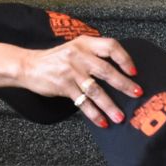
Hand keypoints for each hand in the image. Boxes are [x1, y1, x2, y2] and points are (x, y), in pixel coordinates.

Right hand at [18, 35, 139, 125]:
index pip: (111, 46)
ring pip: (95, 90)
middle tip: (136, 94)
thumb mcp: (75, 48)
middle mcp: (79, 56)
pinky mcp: (63, 86)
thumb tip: (119, 70)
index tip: (134, 71)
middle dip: (124, 84)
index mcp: (85, 44)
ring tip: (120, 116)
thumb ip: (93, 54)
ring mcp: (71, 71)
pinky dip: (93, 113)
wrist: (28, 66)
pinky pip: (82, 102)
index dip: (124, 58)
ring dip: (109, 105)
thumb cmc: (56, 59)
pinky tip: (102, 121)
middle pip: (106, 70)